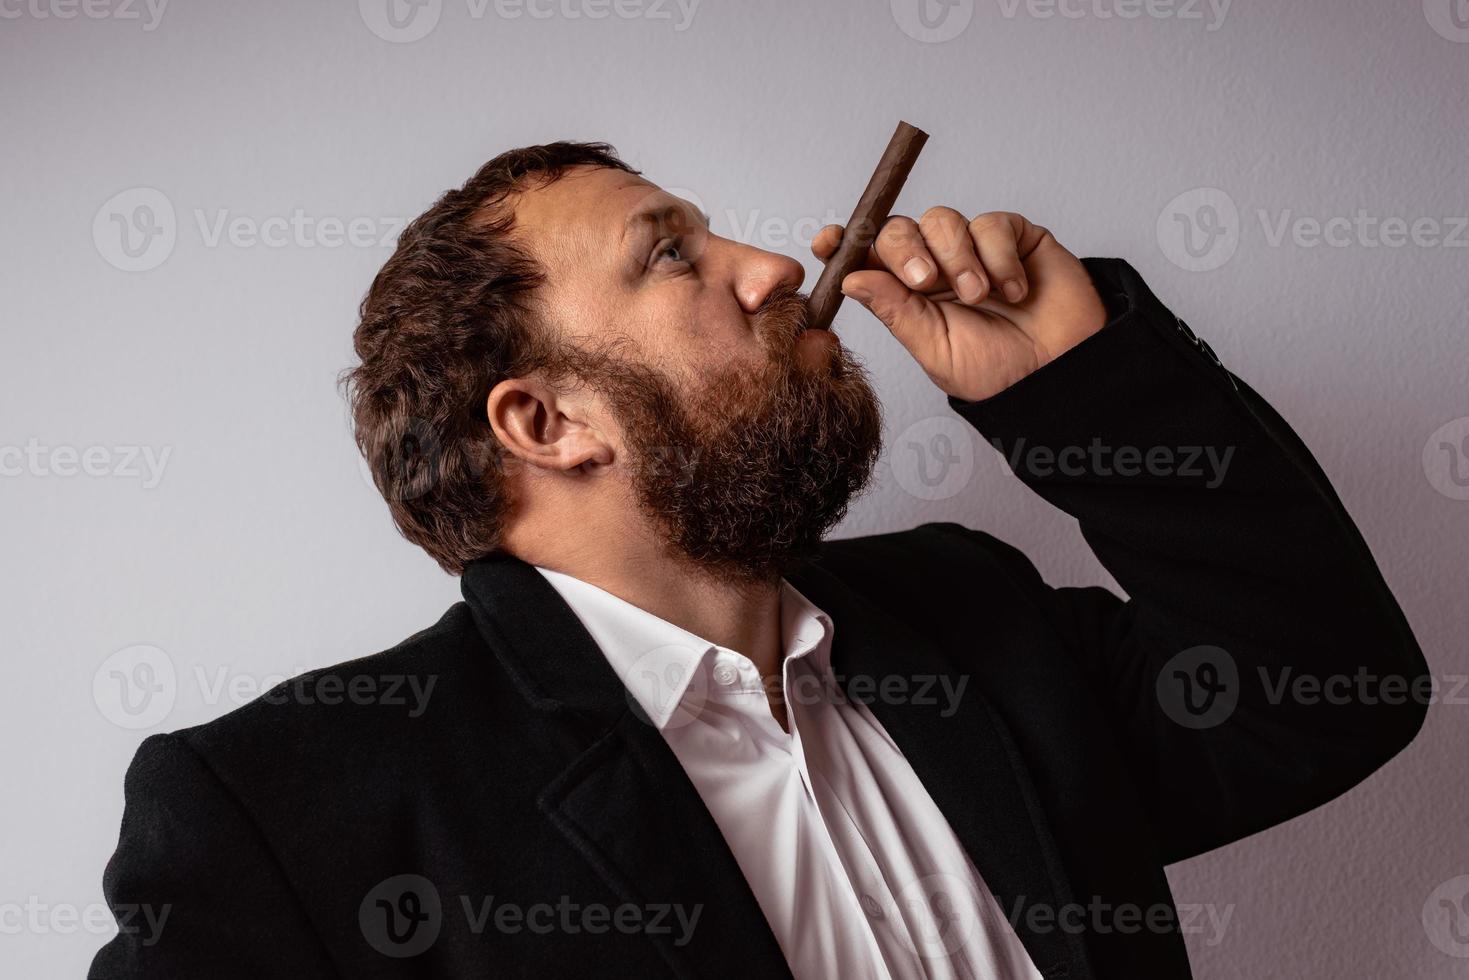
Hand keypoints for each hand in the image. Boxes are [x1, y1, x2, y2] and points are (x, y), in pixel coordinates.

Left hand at [812, 210, 1107, 401]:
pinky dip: (999, 256)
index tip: (828, 242)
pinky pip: (991, 224)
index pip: (867, 257)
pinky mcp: (1013, 237)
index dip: (845, 243)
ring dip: (958, 257)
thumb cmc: (998, 372)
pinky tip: (1013, 289)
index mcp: (906, 294)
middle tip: (925, 281)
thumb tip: (851, 278)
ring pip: (942, 220)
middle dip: (905, 249)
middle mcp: (935, 265)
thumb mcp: (935, 349)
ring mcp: (973, 248)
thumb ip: (896, 311)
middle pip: (898, 229)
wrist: (1059, 374)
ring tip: (980, 297)